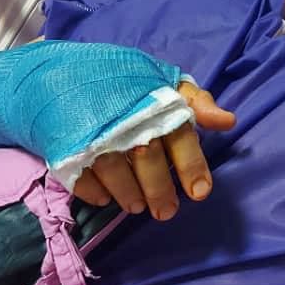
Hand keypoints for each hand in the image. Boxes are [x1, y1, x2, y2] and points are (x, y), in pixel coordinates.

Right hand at [72, 82, 234, 218]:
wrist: (56, 72)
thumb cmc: (122, 82)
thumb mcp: (163, 80)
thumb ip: (196, 100)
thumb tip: (228, 121)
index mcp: (153, 101)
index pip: (179, 135)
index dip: (191, 166)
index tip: (199, 193)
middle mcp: (124, 117)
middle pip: (147, 159)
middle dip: (160, 190)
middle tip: (166, 211)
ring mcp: (91, 132)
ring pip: (114, 171)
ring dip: (129, 195)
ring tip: (137, 206)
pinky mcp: (63, 146)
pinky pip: (81, 177)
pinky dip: (95, 192)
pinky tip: (105, 199)